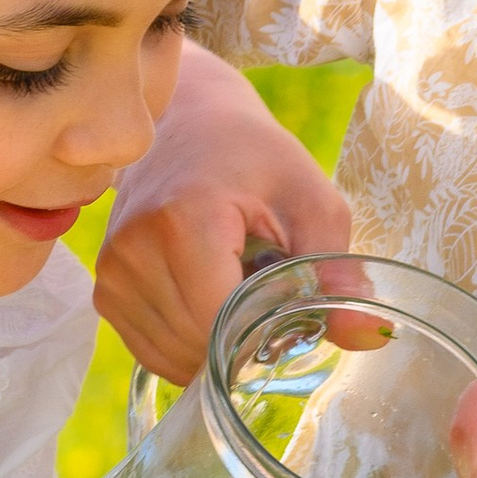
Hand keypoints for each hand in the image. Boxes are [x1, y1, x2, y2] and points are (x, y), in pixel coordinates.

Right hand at [96, 40, 353, 385]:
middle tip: (264, 285)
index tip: (290, 301)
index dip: (267, 333)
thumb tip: (372, 336)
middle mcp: (133, 250)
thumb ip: (339, 272)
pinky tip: (207, 296)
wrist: (190, 122)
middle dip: (244, 336)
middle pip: (199, 344)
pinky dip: (189, 340)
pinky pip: (154, 350)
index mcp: (183, 221)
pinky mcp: (104, 290)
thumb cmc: (257, 158)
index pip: (222, 323)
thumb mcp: (314, 201)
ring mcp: (111, 273)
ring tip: (233, 282)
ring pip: (175, 355)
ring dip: (216, 340)